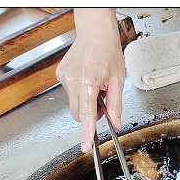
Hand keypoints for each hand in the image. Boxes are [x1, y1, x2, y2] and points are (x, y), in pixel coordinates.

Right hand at [56, 8, 124, 151]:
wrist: (95, 32)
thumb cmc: (108, 51)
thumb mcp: (118, 80)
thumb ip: (116, 105)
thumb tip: (116, 123)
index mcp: (88, 82)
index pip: (87, 115)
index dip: (87, 133)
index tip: (86, 146)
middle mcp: (72, 81)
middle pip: (80, 114)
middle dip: (92, 114)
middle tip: (104, 101)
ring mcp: (64, 77)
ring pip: (75, 105)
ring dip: (87, 102)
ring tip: (97, 86)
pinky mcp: (61, 75)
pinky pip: (71, 94)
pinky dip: (81, 93)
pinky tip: (89, 80)